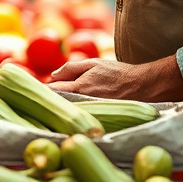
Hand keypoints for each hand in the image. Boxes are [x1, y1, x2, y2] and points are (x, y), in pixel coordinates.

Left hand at [47, 55, 182, 102]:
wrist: (142, 86)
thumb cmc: (117, 73)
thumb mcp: (93, 63)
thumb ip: (70, 68)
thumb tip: (52, 76)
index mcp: (79, 89)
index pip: (53, 92)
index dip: (45, 89)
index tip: (40, 87)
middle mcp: (83, 103)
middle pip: (60, 103)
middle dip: (54, 98)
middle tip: (50, 93)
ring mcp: (91, 112)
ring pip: (70, 109)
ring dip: (65, 104)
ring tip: (66, 98)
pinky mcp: (98, 118)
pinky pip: (82, 114)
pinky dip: (78, 109)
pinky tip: (79, 105)